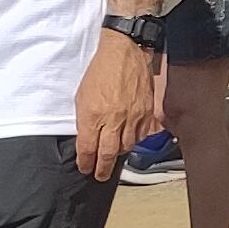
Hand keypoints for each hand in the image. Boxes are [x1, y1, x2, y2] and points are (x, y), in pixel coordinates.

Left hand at [74, 35, 160, 181]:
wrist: (125, 52)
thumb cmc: (101, 70)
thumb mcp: (82, 95)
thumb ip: (84, 118)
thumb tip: (87, 137)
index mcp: (92, 115)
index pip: (87, 148)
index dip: (85, 162)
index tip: (85, 167)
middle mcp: (112, 119)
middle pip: (107, 154)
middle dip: (102, 169)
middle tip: (99, 175)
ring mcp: (132, 117)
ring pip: (126, 147)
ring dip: (118, 154)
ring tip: (113, 155)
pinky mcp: (146, 113)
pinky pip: (141, 135)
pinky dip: (134, 140)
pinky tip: (129, 138)